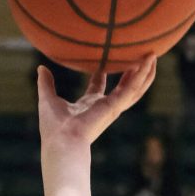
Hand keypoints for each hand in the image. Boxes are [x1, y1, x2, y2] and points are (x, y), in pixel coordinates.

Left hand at [37, 55, 156, 153]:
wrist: (62, 141)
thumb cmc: (54, 127)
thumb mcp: (48, 99)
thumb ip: (45, 84)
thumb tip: (41, 68)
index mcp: (87, 105)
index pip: (97, 87)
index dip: (101, 74)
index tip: (105, 61)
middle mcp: (102, 106)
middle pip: (122, 88)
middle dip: (132, 73)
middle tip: (139, 57)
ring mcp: (112, 107)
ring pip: (135, 88)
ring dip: (145, 72)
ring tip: (153, 55)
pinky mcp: (116, 106)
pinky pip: (133, 87)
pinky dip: (143, 74)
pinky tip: (149, 60)